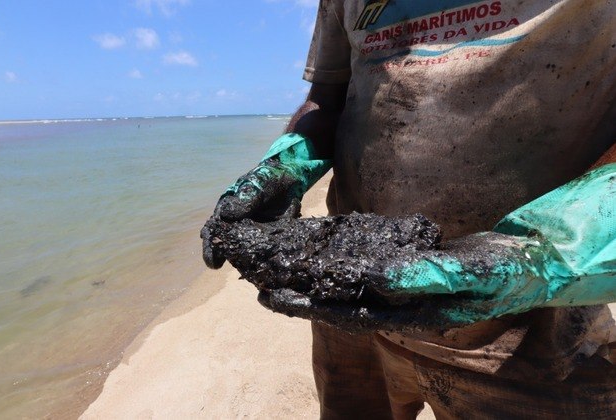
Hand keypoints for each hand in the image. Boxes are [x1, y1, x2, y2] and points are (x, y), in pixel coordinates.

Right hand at [201, 159, 303, 268]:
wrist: (290, 180)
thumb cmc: (266, 180)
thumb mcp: (256, 186)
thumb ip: (244, 200)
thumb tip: (226, 214)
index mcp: (228, 212)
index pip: (214, 229)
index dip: (210, 243)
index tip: (211, 256)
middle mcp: (236, 226)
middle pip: (224, 243)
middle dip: (218, 254)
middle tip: (215, 265)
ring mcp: (251, 234)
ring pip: (242, 250)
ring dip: (240, 259)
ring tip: (240, 267)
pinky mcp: (268, 239)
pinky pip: (262, 252)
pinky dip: (260, 259)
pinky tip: (262, 267)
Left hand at [257, 232, 565, 329]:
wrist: (529, 264)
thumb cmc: (504, 273)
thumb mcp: (471, 275)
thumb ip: (428, 277)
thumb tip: (379, 281)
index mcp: (410, 314)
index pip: (346, 312)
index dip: (307, 305)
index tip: (270, 297)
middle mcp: (399, 306)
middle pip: (337, 301)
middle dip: (298, 294)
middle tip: (257, 282)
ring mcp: (400, 291)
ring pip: (346, 287)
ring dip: (312, 278)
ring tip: (275, 266)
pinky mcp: (404, 272)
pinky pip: (363, 269)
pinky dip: (337, 262)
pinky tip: (315, 250)